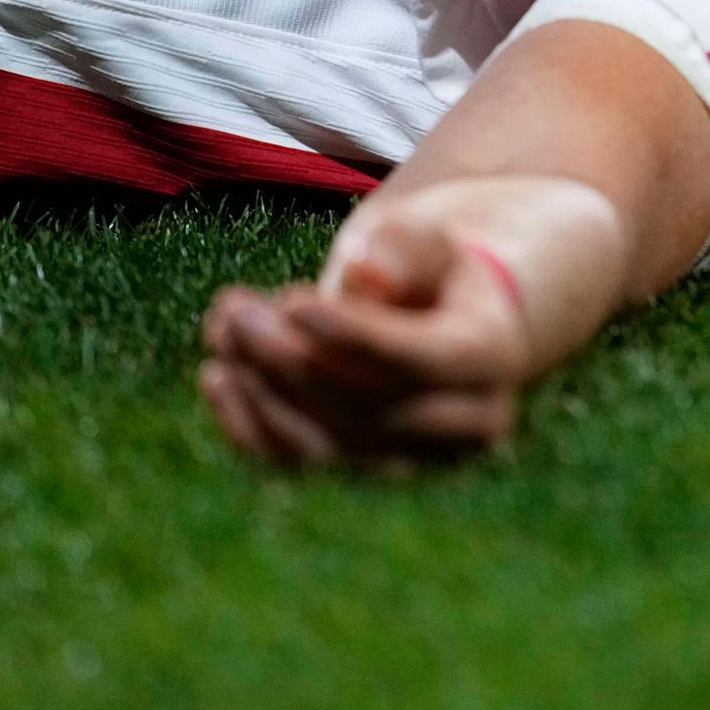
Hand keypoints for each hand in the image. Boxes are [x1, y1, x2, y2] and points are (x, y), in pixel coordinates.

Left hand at [199, 189, 532, 468]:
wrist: (438, 313)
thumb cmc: (429, 266)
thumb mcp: (428, 238)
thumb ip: (406, 249)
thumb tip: (366, 276)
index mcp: (492, 356)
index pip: (418, 360)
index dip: (354, 336)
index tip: (291, 300)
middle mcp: (463, 425)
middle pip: (366, 405)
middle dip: (292, 357)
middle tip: (236, 308)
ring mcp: (413, 458)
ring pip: (328, 444)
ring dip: (263, 390)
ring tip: (224, 328)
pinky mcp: (362, 471)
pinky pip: (301, 465)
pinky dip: (251, 428)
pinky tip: (217, 377)